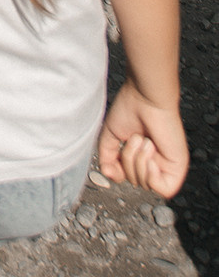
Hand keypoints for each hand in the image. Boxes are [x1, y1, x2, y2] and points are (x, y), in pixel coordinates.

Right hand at [98, 82, 187, 196]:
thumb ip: (108, 158)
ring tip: (144, 140)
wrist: (145, 96)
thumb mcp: (112, 136)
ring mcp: (167, 166)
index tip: (116, 156)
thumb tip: (109, 175)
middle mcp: (156, 162)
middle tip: (134, 138)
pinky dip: (152, 176)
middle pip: (136, 183)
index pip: (129, 178)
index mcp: (143, 156)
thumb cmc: (130, 108)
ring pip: (147, 185)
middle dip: (128, 161)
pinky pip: (164, 190)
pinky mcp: (178, 168)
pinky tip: (151, 155)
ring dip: (138, 161)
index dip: (119, 171)